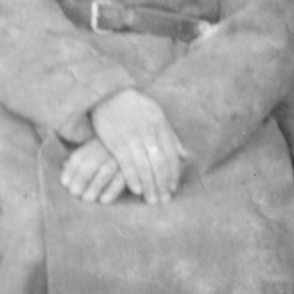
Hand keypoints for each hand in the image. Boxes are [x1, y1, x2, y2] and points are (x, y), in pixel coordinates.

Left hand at [60, 138, 127, 204]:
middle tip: (75, 193)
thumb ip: (78, 159)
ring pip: (105, 172)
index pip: (78, 158)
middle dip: (81, 180)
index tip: (65, 183)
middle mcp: (105, 150)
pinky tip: (103, 201)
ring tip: (87, 199)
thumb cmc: (105, 152)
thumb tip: (64, 165)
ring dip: (94, 187)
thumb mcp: (90, 150)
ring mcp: (118, 159)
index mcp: (93, 145)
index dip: (70, 171)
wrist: (129, 143)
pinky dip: (111, 191)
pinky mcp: (130, 169)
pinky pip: (121, 180)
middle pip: (90, 164)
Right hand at [89, 89, 185, 204]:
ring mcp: (131, 138)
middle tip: (163, 200)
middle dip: (162, 185)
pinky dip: (133, 179)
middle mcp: (148, 133)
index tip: (172, 189)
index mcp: (160, 126)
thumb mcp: (157, 114)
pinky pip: (126, 164)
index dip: (173, 175)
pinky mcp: (115, 142)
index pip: (171, 155)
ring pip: (144, 167)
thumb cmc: (135, 106)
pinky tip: (136, 190)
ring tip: (151, 200)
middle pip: (159, 164)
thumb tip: (185, 154)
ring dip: (149, 186)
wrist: (109, 92)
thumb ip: (170, 135)